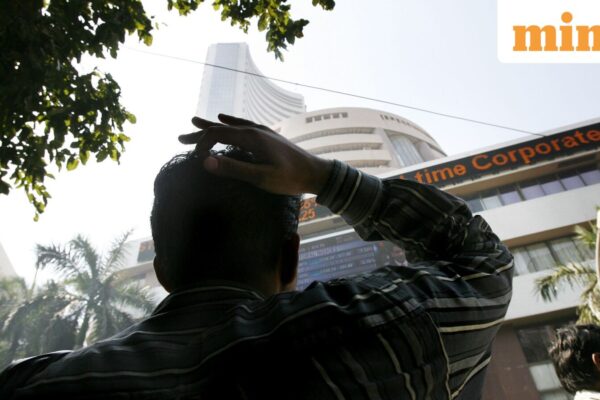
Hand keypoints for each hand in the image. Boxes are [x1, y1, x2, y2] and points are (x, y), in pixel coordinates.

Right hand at [178, 114, 332, 195]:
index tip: (195, 160)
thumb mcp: (261, 178)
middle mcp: (255, 130)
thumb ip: (234, 169)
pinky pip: (242, 125)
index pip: (218, 134)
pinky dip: (230, 122)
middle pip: (221, 128)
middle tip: (180, 138)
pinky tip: (225, 118)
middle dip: (200, 133)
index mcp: (251, 137)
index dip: (203, 145)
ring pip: (231, 126)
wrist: (315, 172)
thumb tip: (206, 162)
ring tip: (194, 122)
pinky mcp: (267, 136)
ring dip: (212, 127)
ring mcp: (261, 131)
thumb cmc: (289, 178)